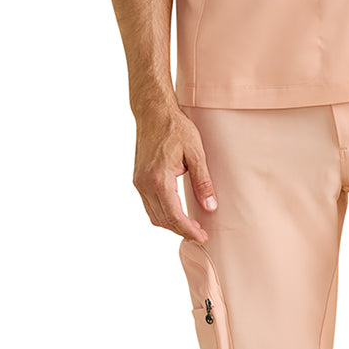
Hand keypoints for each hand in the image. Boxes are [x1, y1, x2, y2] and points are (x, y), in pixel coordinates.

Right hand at [132, 101, 217, 242]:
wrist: (153, 112)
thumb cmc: (176, 128)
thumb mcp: (196, 153)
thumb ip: (203, 182)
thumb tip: (210, 207)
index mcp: (159, 179)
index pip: (174, 216)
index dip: (189, 230)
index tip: (202, 237)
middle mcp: (145, 184)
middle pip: (162, 220)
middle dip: (181, 230)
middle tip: (200, 233)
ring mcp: (139, 182)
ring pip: (153, 215)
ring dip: (171, 224)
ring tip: (191, 226)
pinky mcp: (138, 179)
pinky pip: (149, 205)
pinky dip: (162, 214)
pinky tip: (177, 212)